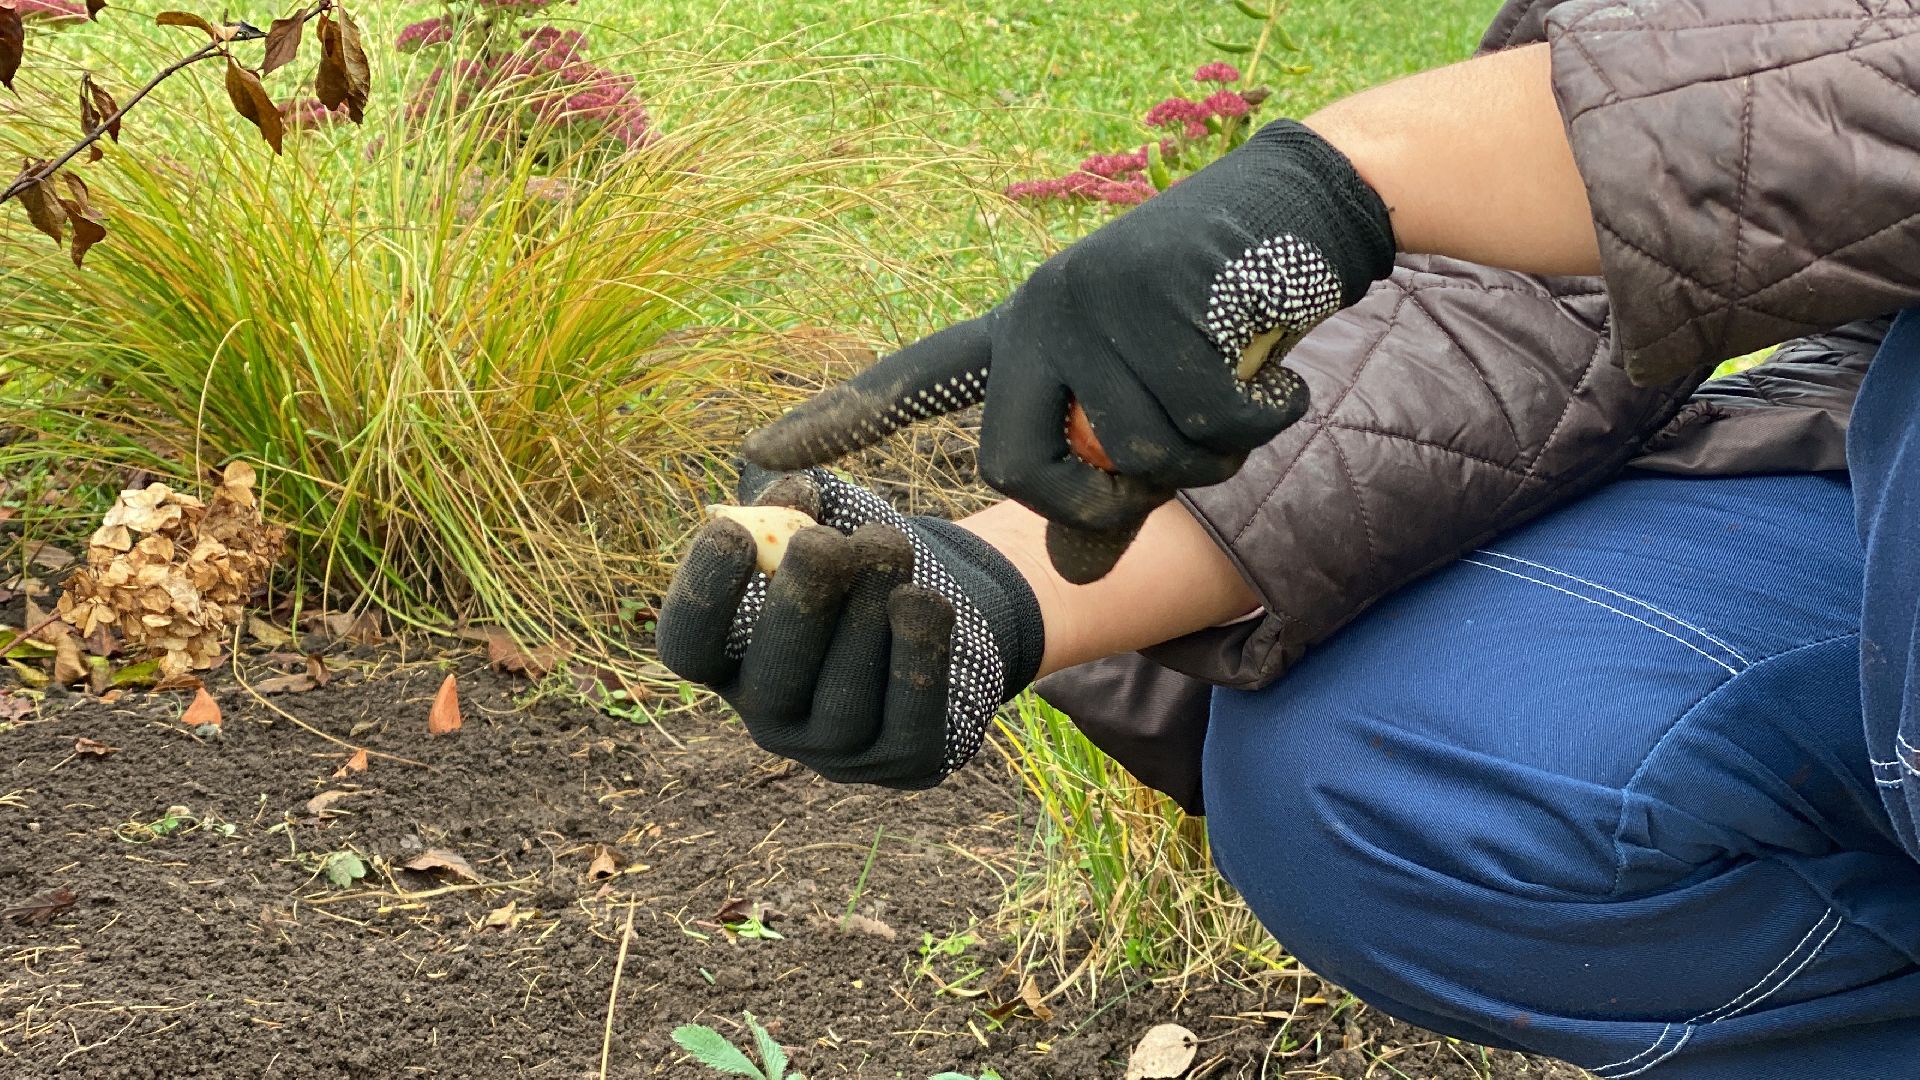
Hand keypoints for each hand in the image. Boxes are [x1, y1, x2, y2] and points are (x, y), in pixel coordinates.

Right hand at [655, 467, 1044, 788]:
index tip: (730, 533)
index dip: (701, 596)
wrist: (932, 613)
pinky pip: (908, 714)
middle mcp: (770, 714)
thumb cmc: (856, 565)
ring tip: (889, 547)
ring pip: (844, 692)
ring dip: (866, 614)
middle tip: (824, 545)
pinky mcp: (904, 760)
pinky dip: (917, 653)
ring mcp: (836, 748)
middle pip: (773, 674)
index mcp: (730, 658)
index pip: (689, 647)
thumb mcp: (823, 522)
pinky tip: (923, 599)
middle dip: (801, 604)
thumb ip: (797, 502)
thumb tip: (794, 499)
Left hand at [742, 120, 1395, 583]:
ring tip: (1236, 390)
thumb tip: (1071, 580)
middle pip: (1020, 466)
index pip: (917, 382)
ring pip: (1134, 455)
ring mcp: (1094, 303)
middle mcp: (1041, 313)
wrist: (1297, 212)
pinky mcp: (1164, 298)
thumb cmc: (1210, 327)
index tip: (762, 453)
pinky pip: (1207, 423)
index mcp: (1021, 336)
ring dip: (1207, 453)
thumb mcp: (1144, 409)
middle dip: (1096, 502)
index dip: (841, 420)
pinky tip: (1278, 379)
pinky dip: (1260, 421)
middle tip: (1158, 474)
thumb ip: (1101, 495)